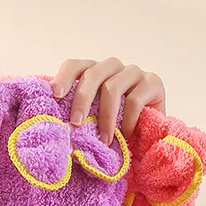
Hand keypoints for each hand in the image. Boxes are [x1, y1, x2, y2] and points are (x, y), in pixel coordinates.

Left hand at [49, 57, 165, 144]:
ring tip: (103, 139)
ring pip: (112, 87)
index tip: (55, 95)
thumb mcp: (92, 116)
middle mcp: (112, 67)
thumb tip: (51, 119)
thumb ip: (76, 112)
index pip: (74, 66)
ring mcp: (134, 72)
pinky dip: (127, 120)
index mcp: (93, 71)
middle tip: (75, 124)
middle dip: (82, 100)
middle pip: (92, 74)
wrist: (148, 134)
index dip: (64, 77)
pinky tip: (124, 135)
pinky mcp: (154, 82)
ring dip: (105, 116)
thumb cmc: (113, 125)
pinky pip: (135, 99)